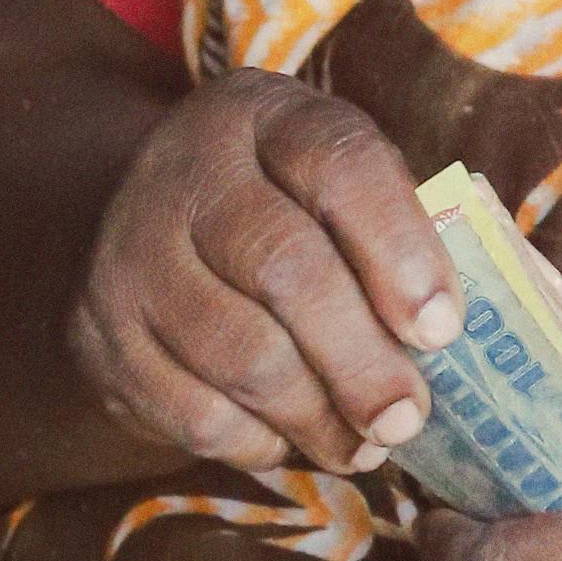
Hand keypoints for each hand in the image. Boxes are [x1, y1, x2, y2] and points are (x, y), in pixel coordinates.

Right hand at [65, 72, 461, 477]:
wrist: (145, 225)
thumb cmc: (285, 209)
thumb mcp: (336, 184)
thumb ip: (401, 235)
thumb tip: (461, 338)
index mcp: (265, 115)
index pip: (339, 166)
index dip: (399, 250)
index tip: (444, 328)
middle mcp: (185, 171)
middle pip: (282, 267)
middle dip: (361, 358)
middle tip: (409, 416)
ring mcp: (131, 254)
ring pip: (238, 353)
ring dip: (317, 416)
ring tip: (368, 445)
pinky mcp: (100, 337)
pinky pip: (192, 412)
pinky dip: (259, 442)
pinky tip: (294, 440)